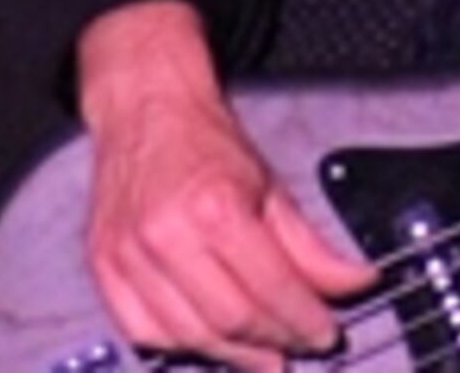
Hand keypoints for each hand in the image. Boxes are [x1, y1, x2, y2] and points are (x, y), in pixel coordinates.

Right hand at [73, 2, 375, 370]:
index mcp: (215, 208)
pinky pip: (143, 332)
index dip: (305, 321)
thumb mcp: (270, 186)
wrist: (145, 110)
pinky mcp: (103, 265)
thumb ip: (311, 246)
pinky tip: (207, 339)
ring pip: (187, 335)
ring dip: (232, 354)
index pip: (270, 289)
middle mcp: (166, 234)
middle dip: (274, 343)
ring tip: (260, 354)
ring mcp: (128, 254)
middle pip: (230, 321)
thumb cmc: (205, 143)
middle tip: (296, 348)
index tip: (325, 334)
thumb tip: (356, 283)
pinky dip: (180, 345)